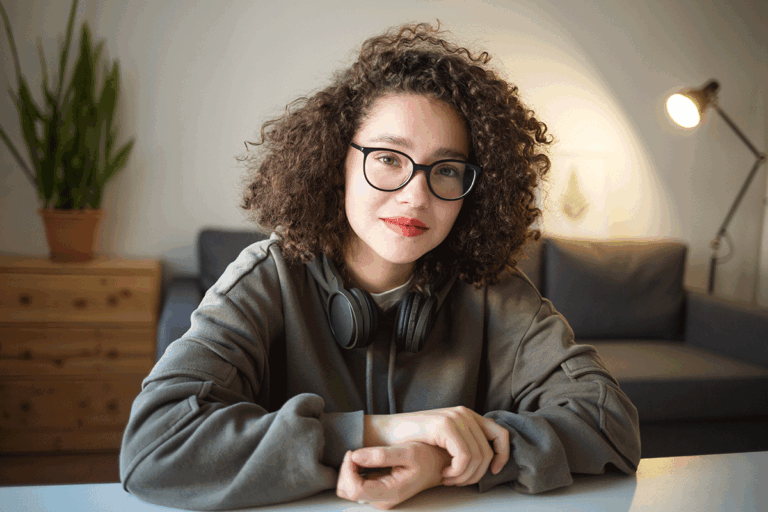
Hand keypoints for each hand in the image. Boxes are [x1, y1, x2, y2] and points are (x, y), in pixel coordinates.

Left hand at [336, 443, 451, 509]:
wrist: (438, 465)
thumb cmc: (427, 458)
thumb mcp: (408, 451)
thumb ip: (381, 455)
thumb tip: (355, 456)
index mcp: (389, 492)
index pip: (354, 489)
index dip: (348, 470)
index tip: (353, 452)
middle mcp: (381, 499)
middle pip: (346, 491)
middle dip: (346, 470)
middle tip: (356, 452)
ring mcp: (378, 496)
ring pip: (348, 488)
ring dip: (349, 470)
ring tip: (362, 455)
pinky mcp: (376, 490)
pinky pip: (355, 483)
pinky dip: (354, 471)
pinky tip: (366, 460)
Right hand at [365, 406, 508, 485]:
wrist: (386, 435)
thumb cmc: (413, 441)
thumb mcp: (445, 441)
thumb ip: (465, 442)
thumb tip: (489, 460)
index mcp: (468, 415)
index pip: (501, 434)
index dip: (502, 456)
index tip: (492, 472)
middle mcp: (464, 413)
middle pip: (489, 452)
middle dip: (476, 474)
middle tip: (456, 481)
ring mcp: (455, 417)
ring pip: (478, 457)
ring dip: (464, 475)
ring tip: (448, 479)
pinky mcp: (445, 425)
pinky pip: (465, 456)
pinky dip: (457, 471)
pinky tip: (443, 474)